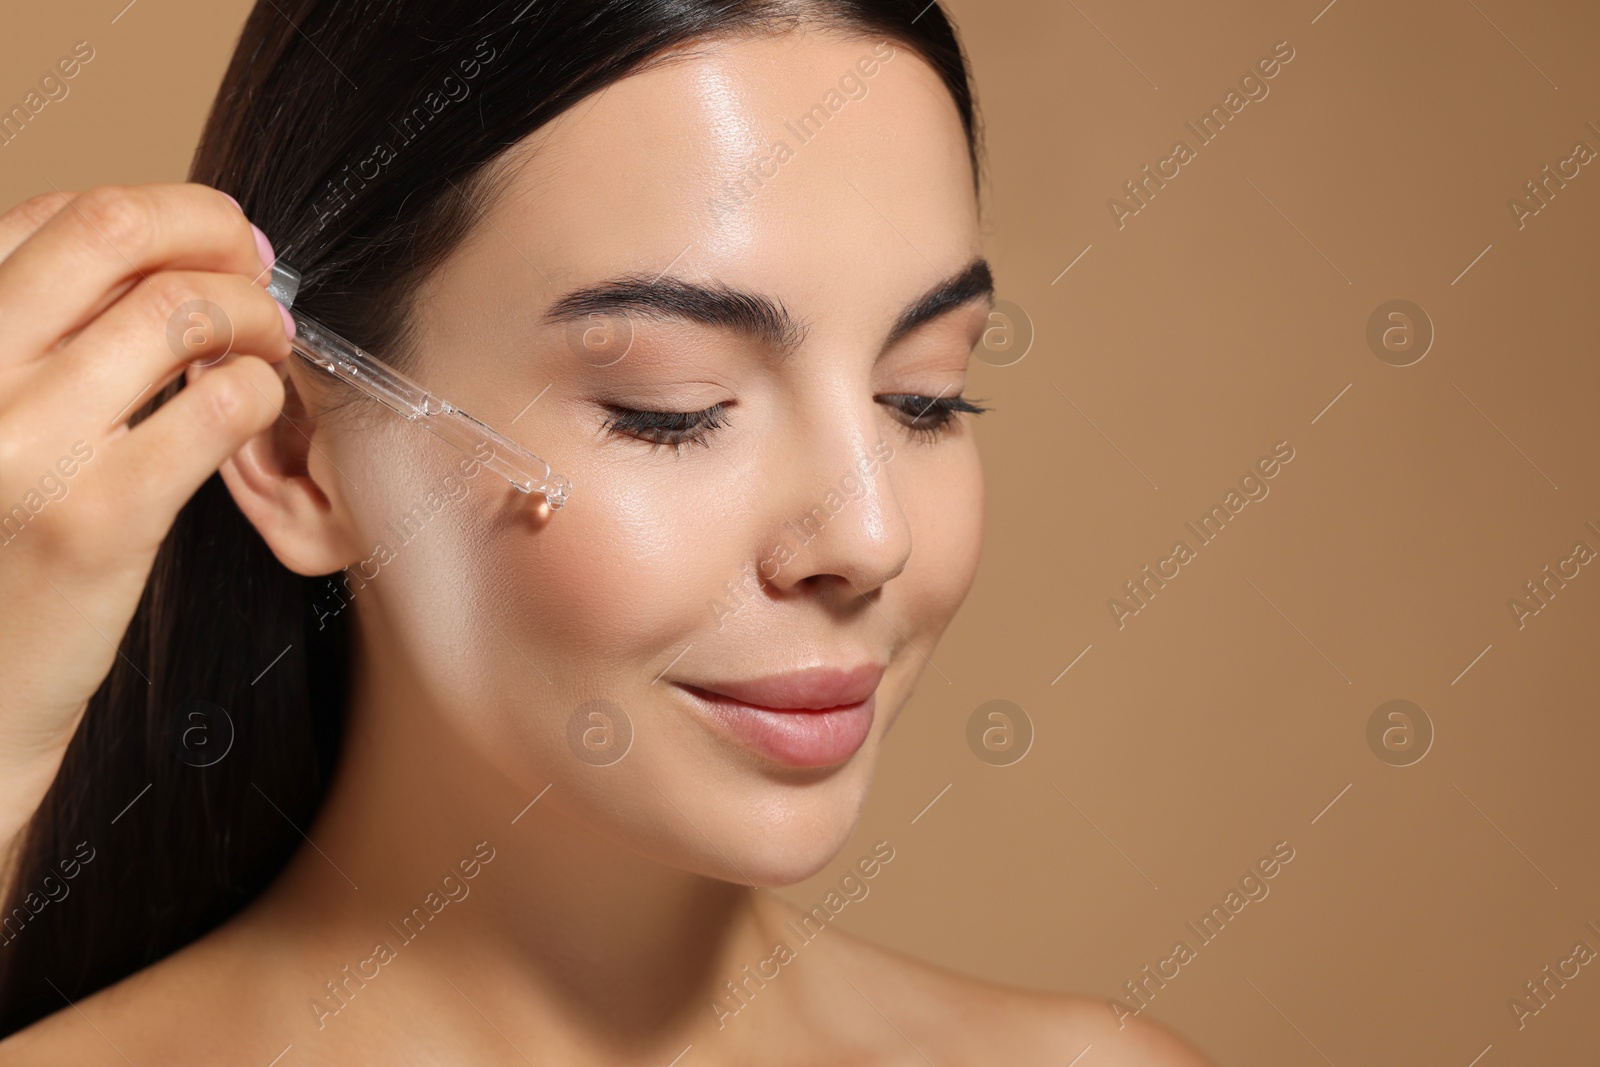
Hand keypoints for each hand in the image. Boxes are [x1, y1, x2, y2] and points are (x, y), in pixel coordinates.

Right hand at [0, 182, 292, 856]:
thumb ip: (38, 334)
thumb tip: (160, 251)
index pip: (52, 215)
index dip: (159, 211)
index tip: (213, 233)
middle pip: (115, 230)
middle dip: (213, 229)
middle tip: (259, 264)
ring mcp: (24, 442)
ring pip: (180, 308)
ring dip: (255, 311)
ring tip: (271, 340)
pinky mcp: (99, 515)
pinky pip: (221, 404)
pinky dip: (262, 387)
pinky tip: (256, 406)